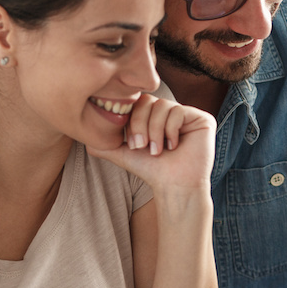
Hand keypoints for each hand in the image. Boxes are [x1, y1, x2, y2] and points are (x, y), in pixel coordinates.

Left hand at [88, 95, 215, 190]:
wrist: (173, 186)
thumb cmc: (151, 170)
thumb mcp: (123, 153)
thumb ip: (105, 143)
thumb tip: (84, 136)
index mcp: (155, 115)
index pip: (138, 101)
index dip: (132, 120)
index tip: (133, 144)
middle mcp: (172, 111)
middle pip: (149, 101)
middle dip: (141, 125)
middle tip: (143, 147)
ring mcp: (188, 114)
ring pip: (162, 106)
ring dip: (155, 131)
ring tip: (157, 150)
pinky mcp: (202, 119)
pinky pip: (178, 111)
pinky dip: (170, 131)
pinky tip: (173, 146)